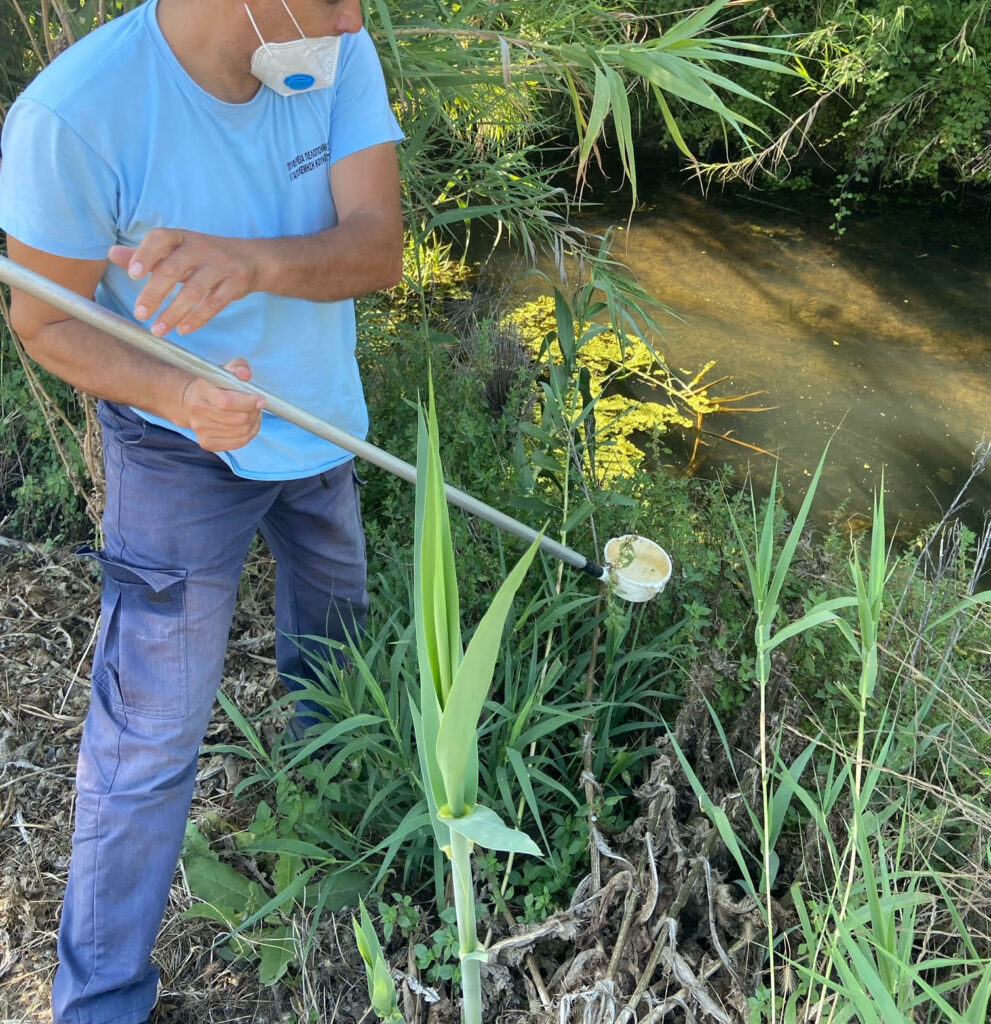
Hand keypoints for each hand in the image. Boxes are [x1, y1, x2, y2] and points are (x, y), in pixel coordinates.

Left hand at [109, 229, 259, 336]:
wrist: (254, 259)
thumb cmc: (206, 257)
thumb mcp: (178, 251)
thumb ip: (147, 255)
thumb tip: (112, 254)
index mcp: (183, 237)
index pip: (160, 238)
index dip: (146, 254)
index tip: (133, 274)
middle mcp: (202, 247)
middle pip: (174, 269)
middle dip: (154, 293)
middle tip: (139, 314)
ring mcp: (222, 264)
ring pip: (194, 290)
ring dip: (174, 312)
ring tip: (158, 330)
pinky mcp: (236, 282)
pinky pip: (215, 303)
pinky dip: (198, 318)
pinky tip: (184, 330)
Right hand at [177, 358, 265, 451]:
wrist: (193, 401)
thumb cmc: (216, 386)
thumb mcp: (225, 370)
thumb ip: (238, 367)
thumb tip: (244, 374)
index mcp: (202, 389)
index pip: (227, 401)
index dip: (249, 402)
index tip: (261, 399)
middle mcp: (198, 410)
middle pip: (238, 418)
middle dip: (254, 413)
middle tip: (257, 407)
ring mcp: (200, 429)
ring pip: (241, 432)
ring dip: (254, 424)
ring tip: (253, 415)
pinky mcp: (206, 443)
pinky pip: (238, 443)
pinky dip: (249, 435)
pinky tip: (248, 426)